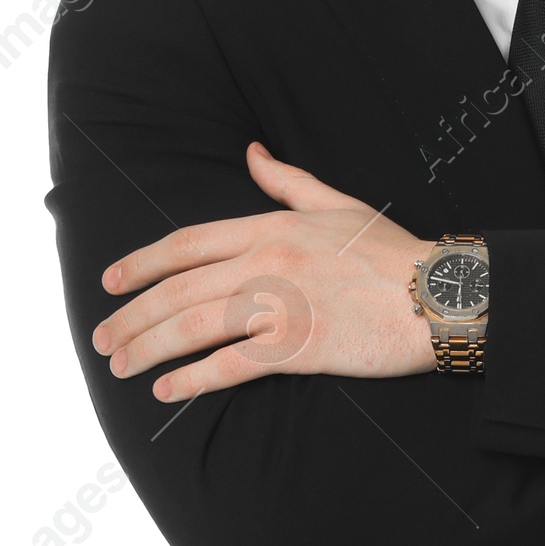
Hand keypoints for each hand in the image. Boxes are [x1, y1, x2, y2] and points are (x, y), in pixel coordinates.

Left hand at [91, 145, 437, 398]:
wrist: (441, 293)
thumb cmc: (394, 252)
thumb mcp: (337, 203)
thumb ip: (287, 182)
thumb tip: (252, 155)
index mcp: (270, 227)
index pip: (187, 245)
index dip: (142, 264)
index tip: (111, 283)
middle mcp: (267, 262)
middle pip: (179, 290)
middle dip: (132, 315)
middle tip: (103, 338)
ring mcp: (282, 304)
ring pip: (195, 326)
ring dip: (150, 348)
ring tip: (122, 366)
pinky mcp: (301, 346)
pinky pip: (233, 365)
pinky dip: (194, 379)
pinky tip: (167, 390)